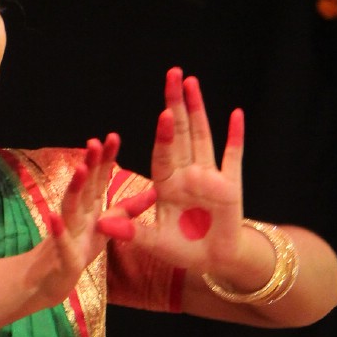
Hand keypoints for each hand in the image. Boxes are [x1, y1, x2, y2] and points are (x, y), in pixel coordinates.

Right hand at [36, 134, 156, 305]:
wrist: (48, 282)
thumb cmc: (77, 253)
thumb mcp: (106, 230)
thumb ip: (127, 211)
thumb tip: (154, 191)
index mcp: (89, 209)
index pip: (98, 180)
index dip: (105, 160)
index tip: (113, 137)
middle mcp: (76, 216)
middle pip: (84, 187)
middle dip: (89, 165)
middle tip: (96, 142)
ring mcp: (68, 234)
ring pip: (70, 208)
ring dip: (75, 188)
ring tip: (80, 168)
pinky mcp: (63, 257)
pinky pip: (61, 243)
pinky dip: (57, 230)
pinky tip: (53, 217)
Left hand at [135, 68, 246, 274]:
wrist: (214, 261)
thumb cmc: (182, 249)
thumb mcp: (154, 242)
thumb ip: (130, 232)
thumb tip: (100, 225)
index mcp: (166, 184)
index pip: (162, 153)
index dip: (163, 134)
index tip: (162, 112)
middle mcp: (187, 174)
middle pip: (180, 133)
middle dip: (176, 104)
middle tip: (172, 74)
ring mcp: (210, 176)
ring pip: (203, 137)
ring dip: (199, 111)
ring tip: (192, 83)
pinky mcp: (231, 185)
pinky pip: (233, 157)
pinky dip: (236, 137)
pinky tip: (236, 115)